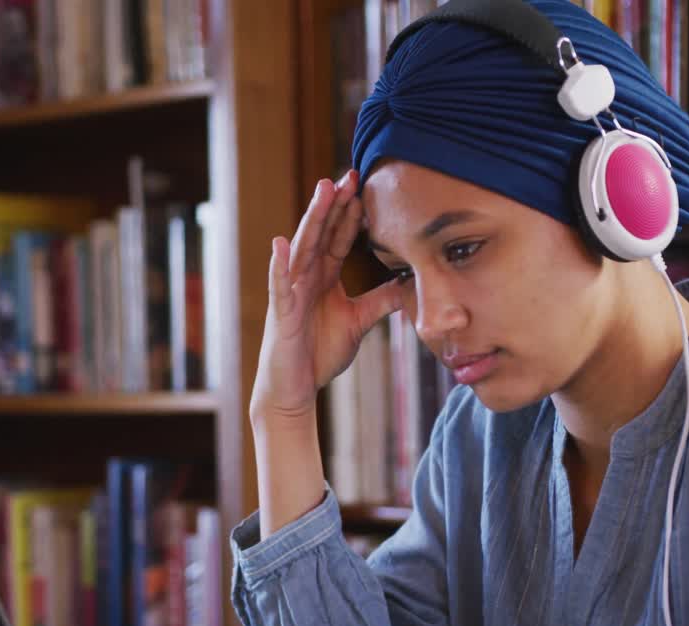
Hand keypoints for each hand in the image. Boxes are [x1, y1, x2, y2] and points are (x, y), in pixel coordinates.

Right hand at [250, 170, 404, 423]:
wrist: (295, 388)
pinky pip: (280, 286)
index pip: (338, 237)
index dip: (351, 213)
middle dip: (334, 203)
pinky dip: (279, 265)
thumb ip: (380, 301)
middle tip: (349, 174)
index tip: (365, 186)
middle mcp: (305, 278)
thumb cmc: (320, 353)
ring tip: (323, 191)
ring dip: (312, 219)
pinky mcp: (282, 314)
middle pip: (321, 233)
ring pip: (303, 248)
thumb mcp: (359, 322)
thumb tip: (409, 284)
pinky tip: (281, 244)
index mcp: (323, 277)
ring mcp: (291, 293)